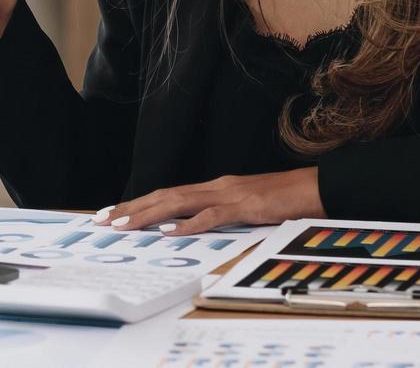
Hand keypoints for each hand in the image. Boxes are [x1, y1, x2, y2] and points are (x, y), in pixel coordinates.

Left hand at [92, 168, 324, 234]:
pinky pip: (212, 215)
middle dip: (131, 208)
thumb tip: (195, 228)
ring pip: (179, 202)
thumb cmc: (285, 200)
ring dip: (148, 214)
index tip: (113, 214)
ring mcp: (230, 194)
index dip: (138, 204)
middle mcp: (216, 187)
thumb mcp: (247, 208)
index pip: (168, 194)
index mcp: (215, 188)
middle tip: (102, 221)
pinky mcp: (246, 206)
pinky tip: (169, 232)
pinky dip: (189, 224)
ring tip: (122, 225)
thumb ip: (221, 214)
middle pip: (164, 195)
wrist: (317, 187)